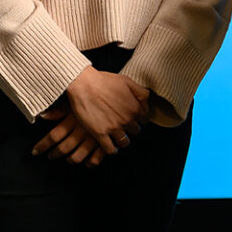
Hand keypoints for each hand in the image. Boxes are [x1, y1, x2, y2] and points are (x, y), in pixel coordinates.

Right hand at [33, 69, 148, 162]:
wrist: (84, 84)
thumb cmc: (103, 80)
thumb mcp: (127, 80)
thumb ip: (140, 91)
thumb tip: (147, 102)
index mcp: (134, 107)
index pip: (144, 119)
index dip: (139, 119)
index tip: (133, 118)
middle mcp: (126, 119)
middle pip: (135, 131)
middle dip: (131, 128)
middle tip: (124, 126)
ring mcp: (114, 128)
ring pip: (125, 142)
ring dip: (123, 141)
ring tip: (118, 138)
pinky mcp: (100, 134)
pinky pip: (110, 149)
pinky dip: (112, 150)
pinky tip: (110, 147)